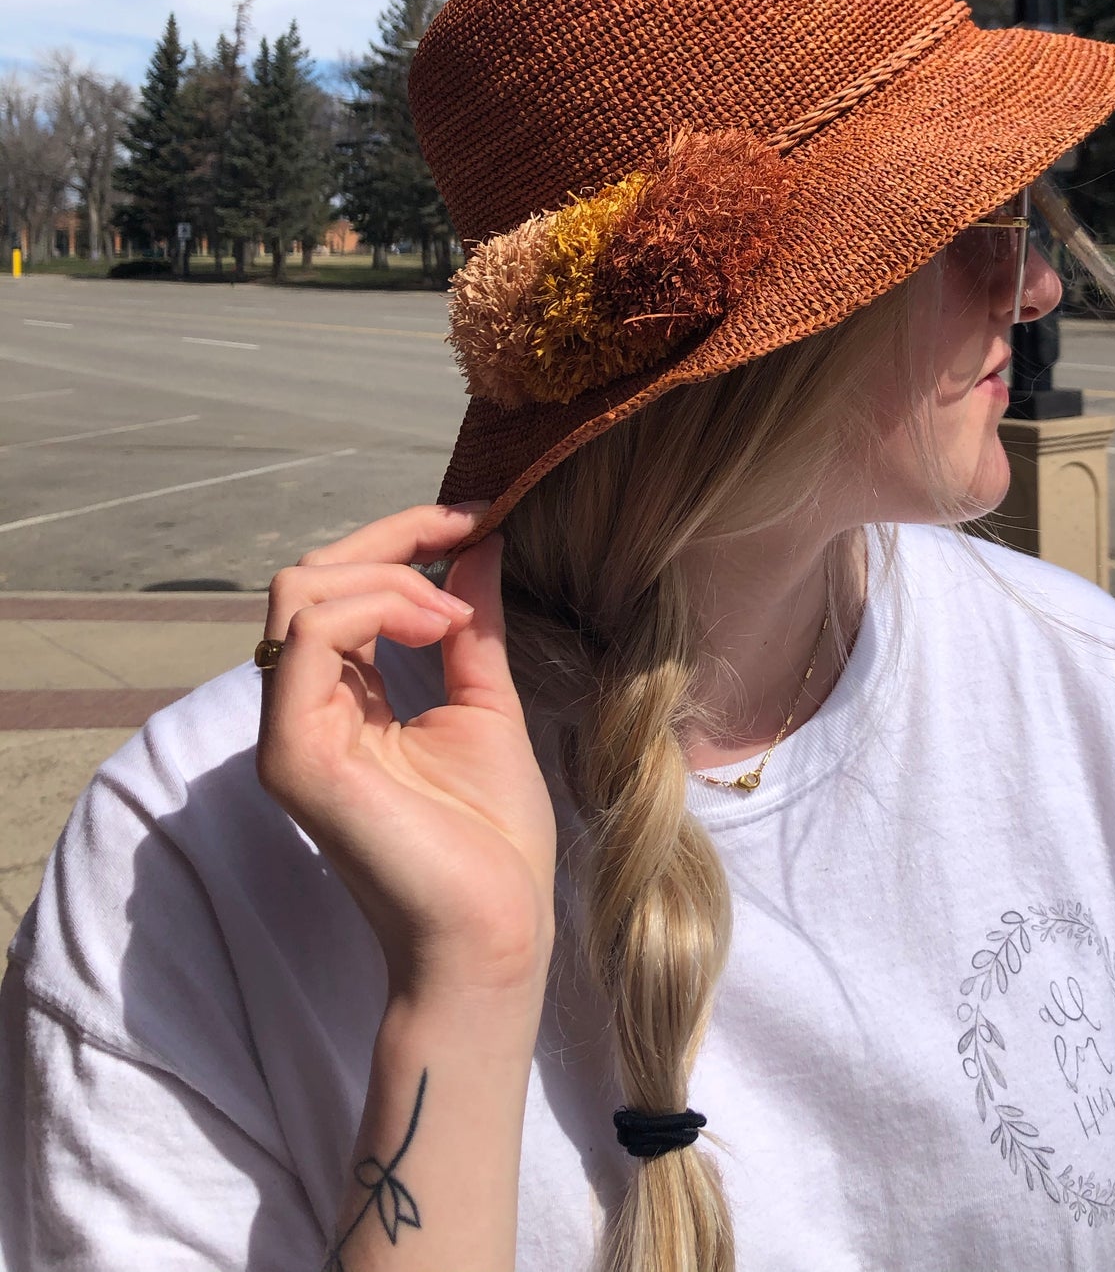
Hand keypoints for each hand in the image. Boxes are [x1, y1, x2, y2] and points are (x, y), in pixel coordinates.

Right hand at [255, 505, 556, 1004]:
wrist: (493, 933)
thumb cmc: (493, 841)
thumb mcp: (486, 704)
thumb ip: (470, 626)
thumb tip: (478, 542)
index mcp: (344, 701)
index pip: (341, 586)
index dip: (404, 537)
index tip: (476, 514)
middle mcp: (303, 711)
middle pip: (311, 575)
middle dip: (394, 536)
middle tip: (468, 529)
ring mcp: (290, 733)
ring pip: (300, 593)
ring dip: (391, 574)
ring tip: (453, 613)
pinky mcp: (293, 754)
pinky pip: (310, 637)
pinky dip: (378, 606)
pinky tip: (437, 627)